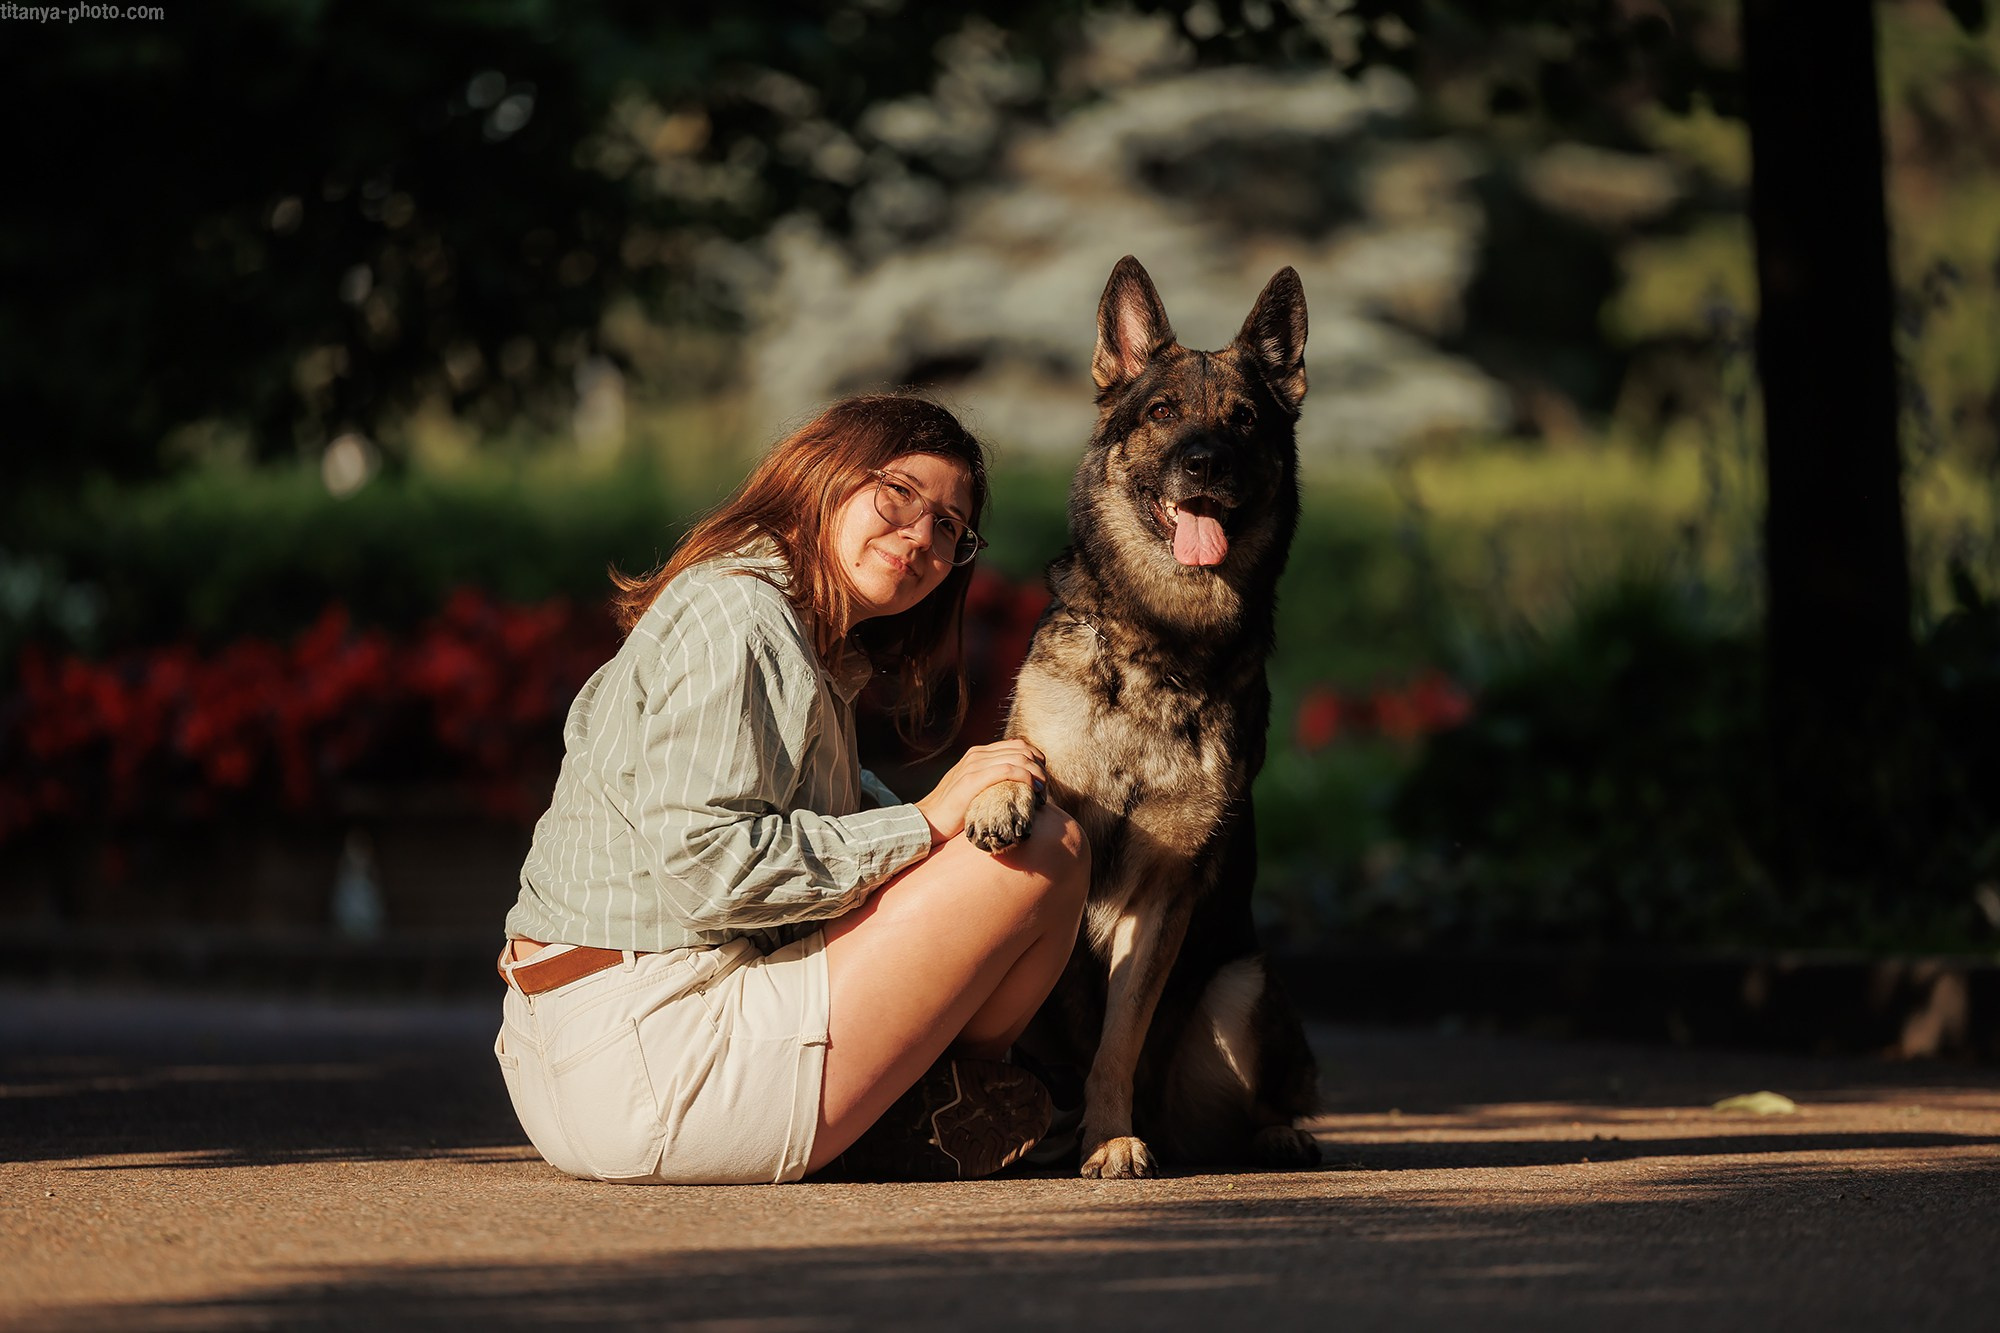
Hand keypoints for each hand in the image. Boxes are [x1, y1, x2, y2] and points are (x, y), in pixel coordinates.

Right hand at [914, 739, 1046, 845]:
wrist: (927, 821)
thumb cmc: (953, 811)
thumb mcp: (973, 789)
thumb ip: (990, 781)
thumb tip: (1015, 786)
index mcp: (978, 754)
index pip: (1016, 745)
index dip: (1035, 758)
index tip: (1043, 777)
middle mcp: (977, 755)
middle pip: (1021, 749)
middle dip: (1039, 766)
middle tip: (1046, 786)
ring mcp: (974, 765)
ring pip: (1017, 758)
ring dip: (1036, 773)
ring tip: (1043, 791)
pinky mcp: (972, 780)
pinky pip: (1007, 770)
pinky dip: (1026, 777)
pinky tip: (1033, 789)